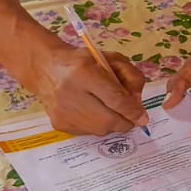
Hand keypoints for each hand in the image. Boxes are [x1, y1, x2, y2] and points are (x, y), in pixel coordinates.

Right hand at [30, 44, 147, 136]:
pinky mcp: (60, 125)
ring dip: (111, 122)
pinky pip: (89, 132)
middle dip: (125, 120)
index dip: (132, 111)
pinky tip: (91, 110)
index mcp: (84, 72)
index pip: (114, 98)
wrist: (47, 69)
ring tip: (106, 107)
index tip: (143, 117)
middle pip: (109, 120)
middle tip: (129, 114)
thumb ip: (130, 76)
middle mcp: (70, 94)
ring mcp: (63, 113)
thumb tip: (138, 105)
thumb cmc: (83, 62)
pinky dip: (97, 124)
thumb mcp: (110, 58)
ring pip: (101, 130)